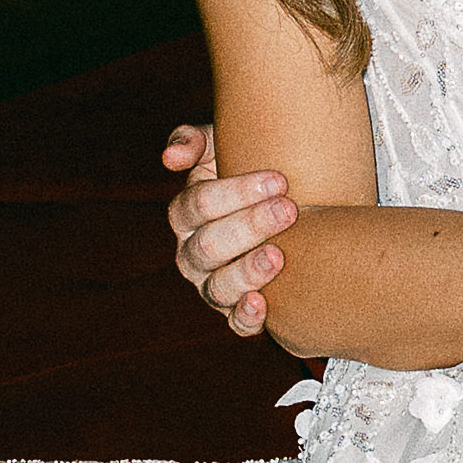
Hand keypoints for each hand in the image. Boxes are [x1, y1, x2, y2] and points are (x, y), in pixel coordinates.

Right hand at [161, 118, 298, 335]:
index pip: (199, 204)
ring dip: (247, 272)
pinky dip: (245, 318)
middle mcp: (192, 253)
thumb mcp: (224, 146)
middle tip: (288, 210)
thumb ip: (196, 140)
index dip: (236, 192)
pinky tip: (262, 304)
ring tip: (278, 256)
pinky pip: (234, 323)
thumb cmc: (254, 173)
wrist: (291, 207)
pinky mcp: (234, 312)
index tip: (279, 180)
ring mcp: (211, 286)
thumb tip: (171, 158)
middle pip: (208, 245)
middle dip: (250, 226)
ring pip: (218, 287)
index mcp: (186, 213)